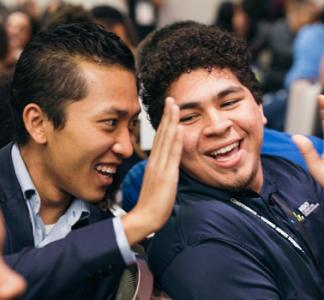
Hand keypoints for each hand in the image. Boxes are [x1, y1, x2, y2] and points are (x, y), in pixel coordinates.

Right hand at [123, 98, 182, 244]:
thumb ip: (162, 173)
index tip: (168, 109)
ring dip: (171, 121)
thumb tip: (169, 168)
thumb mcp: (158, 185)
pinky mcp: (166, 175)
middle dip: (167, 115)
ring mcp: (160, 167)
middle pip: (161, 134)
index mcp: (153, 164)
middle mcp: (155, 162)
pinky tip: (178, 128)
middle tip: (170, 98)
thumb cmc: (152, 205)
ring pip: (166, 140)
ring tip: (175, 105)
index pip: (159, 139)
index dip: (164, 123)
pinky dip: (175, 140)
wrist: (144, 219)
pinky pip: (172, 155)